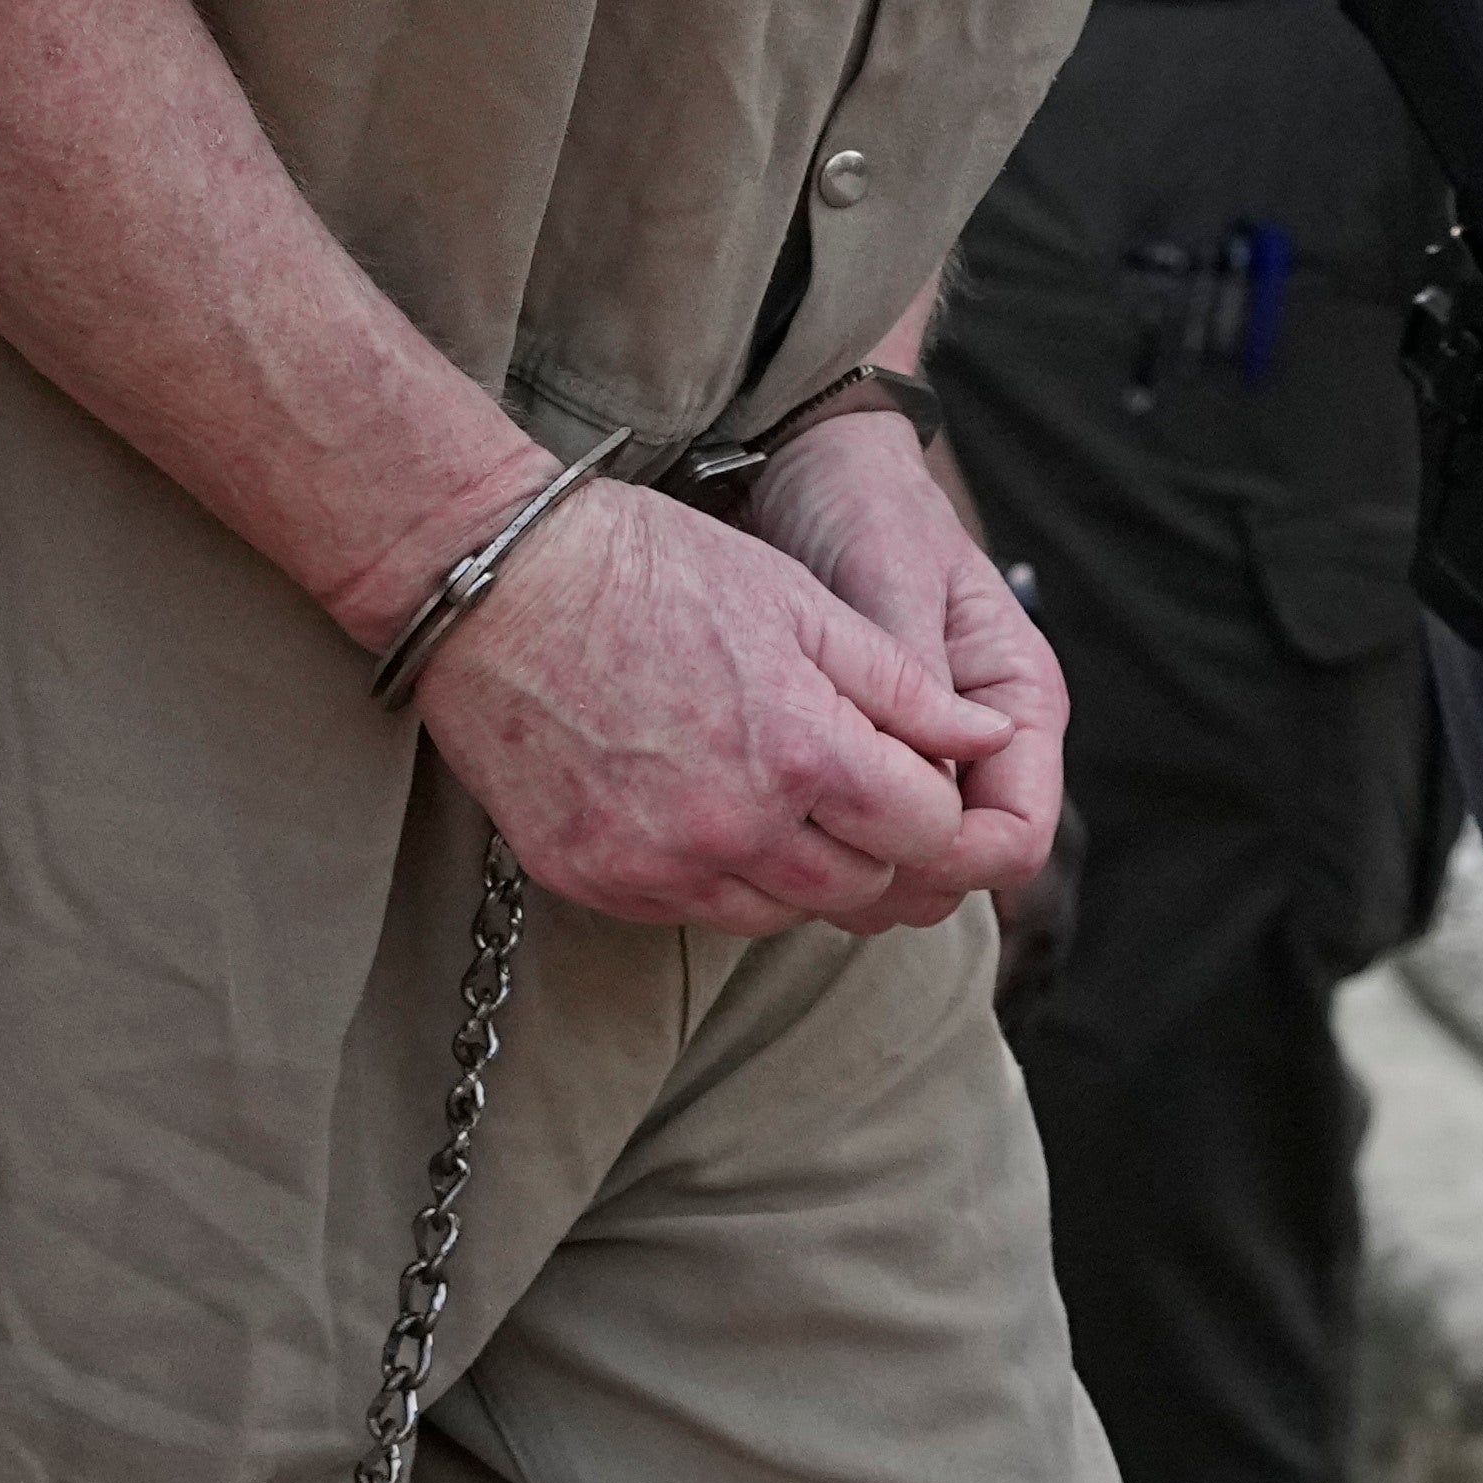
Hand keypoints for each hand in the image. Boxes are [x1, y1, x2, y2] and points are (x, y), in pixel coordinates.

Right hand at [411, 474, 1015, 935]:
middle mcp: (737, 832)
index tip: (920, 777)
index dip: (940, 807)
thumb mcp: (798, 601)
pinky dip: (719, 877)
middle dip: (879, 845)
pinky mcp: (596, 882)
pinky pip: (693, 913)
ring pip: (781, 914)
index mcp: (805, 754)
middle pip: (862, 891)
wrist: (497, 585)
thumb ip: (903, 686)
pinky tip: (703, 808)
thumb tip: (985, 739)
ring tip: (775, 790)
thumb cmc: (653, 568)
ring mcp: (659, 868)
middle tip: (852, 785)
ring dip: (801, 868)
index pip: (927, 835)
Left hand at [732, 405, 1063, 920]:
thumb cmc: (863, 507)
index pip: (1018, 835)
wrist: (814, 472)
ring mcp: (933, 759)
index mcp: (1017, 701)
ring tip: (784, 841)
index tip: (877, 845)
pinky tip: (773, 829)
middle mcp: (986, 744)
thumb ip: (917, 672)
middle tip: (812, 855)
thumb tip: (939, 768)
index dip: (954, 859)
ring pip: (917, 870)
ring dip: (861, 876)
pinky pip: (867, 839)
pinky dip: (829, 849)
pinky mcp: (877, 761)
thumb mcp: (891, 574)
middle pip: (968, 871)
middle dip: (902, 879)